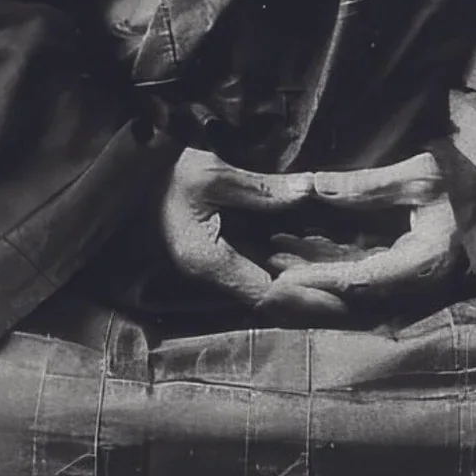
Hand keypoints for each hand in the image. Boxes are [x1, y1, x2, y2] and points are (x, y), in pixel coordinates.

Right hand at [156, 147, 350, 322]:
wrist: (119, 178)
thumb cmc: (159, 173)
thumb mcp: (210, 174)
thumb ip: (260, 189)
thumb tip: (307, 191)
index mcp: (209, 261)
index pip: (269, 294)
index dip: (308, 298)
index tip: (344, 299)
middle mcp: (211, 274)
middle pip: (270, 298)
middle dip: (311, 301)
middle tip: (355, 301)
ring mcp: (210, 267)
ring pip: (264, 286)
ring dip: (299, 288)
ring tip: (342, 288)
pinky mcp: (213, 255)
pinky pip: (254, 271)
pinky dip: (284, 271)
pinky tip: (310, 264)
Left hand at [263, 151, 464, 305]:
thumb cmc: (471, 180)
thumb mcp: (420, 176)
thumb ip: (365, 186)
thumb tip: (314, 185)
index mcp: (424, 264)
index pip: (361, 280)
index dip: (320, 278)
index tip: (284, 274)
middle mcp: (420, 282)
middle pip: (353, 290)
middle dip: (310, 275)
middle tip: (270, 261)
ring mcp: (418, 279)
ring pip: (357, 279)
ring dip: (319, 265)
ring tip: (279, 248)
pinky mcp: (414, 268)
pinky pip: (369, 269)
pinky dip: (338, 259)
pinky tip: (309, 244)